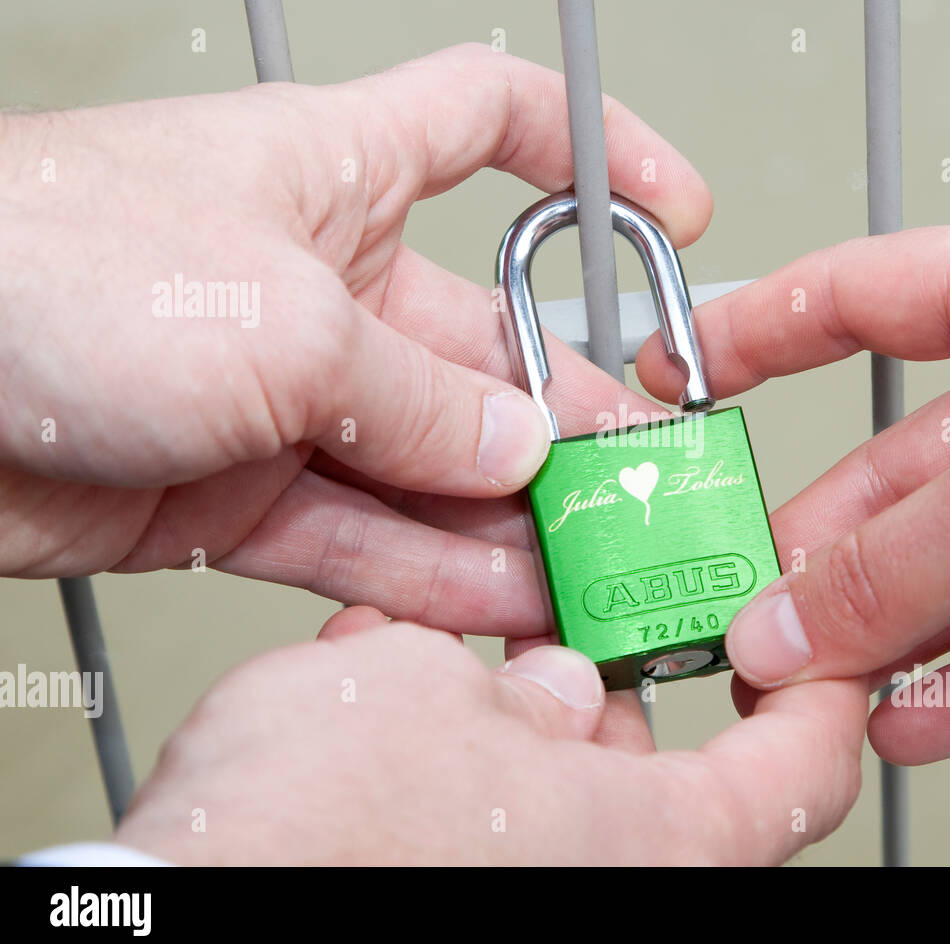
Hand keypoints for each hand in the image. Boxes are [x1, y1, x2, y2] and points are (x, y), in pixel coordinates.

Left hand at [0, 44, 699, 638]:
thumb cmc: (38, 262)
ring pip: (429, 461)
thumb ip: (419, 399)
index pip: (490, 127)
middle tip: (633, 481)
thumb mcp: (284, 321)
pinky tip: (493, 599)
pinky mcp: (233, 493)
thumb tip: (512, 446)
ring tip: (581, 565)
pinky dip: (426, 570)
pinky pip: (361, 536)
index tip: (675, 213)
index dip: (594, 159)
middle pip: (483, 346)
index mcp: (337, 174)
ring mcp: (281, 394)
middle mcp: (318, 283)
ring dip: (506, 517)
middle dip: (565, 415)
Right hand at [112, 606, 867, 864]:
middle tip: (588, 607)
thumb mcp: (436, 686)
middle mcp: (612, 886)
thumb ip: (513, 681)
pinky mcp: (451, 889)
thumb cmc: (323, 827)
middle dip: (617, 681)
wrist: (191, 900)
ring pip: (562, 795)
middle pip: (667, 775)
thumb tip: (539, 692)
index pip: (806, 769)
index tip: (806, 642)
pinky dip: (457, 757)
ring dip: (518, 712)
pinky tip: (390, 693)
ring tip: (459, 639)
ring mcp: (531, 891)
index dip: (820, 692)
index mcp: (658, 843)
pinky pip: (482, 820)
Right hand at [637, 220, 949, 762]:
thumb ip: (893, 563)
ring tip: (817, 686)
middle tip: (754, 610)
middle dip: (826, 552)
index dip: (763, 330)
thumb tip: (788, 619)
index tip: (685, 371)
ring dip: (887, 633)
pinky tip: (911, 721)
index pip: (864, 296)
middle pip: (900, 472)